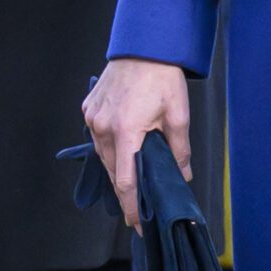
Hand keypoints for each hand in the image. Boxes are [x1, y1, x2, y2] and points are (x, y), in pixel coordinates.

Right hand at [81, 59, 191, 230]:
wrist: (145, 47)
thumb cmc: (163, 78)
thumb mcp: (179, 115)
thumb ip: (179, 150)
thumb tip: (182, 175)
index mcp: (125, 132)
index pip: (125, 181)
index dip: (130, 205)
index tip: (134, 223)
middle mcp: (102, 128)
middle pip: (113, 170)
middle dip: (125, 189)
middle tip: (139, 205)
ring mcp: (92, 118)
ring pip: (103, 154)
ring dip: (118, 167)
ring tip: (133, 178)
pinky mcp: (88, 109)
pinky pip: (97, 136)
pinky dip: (109, 145)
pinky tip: (123, 147)